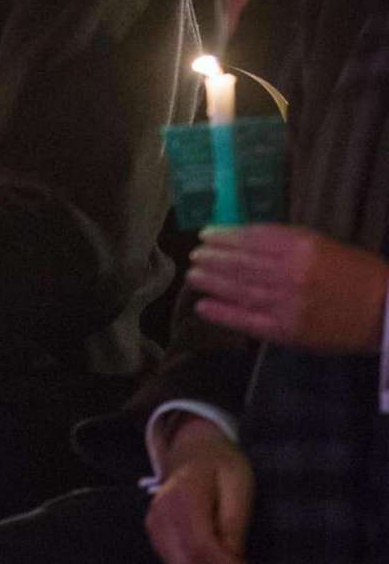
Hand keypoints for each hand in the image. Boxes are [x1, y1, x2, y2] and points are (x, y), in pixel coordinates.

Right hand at [145, 416, 256, 563]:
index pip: (200, 546)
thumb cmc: (221, 464)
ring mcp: (154, 522)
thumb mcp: (239, 484)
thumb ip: (235, 522)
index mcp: (184, 496)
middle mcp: (162, 512)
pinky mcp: (154, 530)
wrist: (193, 448)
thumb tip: (232, 558)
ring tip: (227, 562)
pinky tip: (212, 557)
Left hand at [188, 224, 388, 352]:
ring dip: (211, 282)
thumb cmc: (353, 272)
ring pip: (238, 289)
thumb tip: (243, 236)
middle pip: (240, 263)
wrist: (382, 312)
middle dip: (212, 258)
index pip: (251, 238)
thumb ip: (283, 240)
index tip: (206, 234)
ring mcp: (286, 303)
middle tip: (194, 255)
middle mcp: (289, 272)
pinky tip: (203, 307)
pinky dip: (222, 314)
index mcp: (300, 246)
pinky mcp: (287, 330)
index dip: (225, 236)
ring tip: (192, 275)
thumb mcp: (320, 243)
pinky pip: (247, 321)